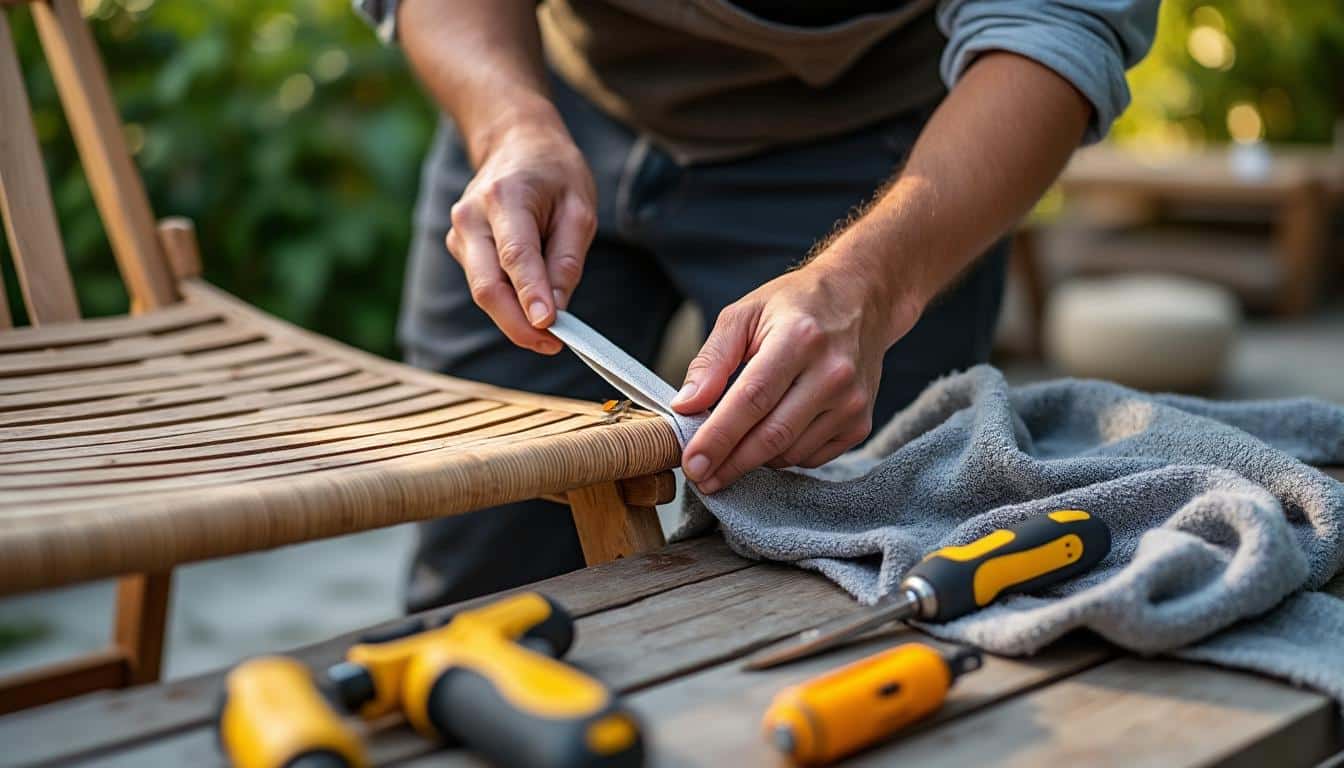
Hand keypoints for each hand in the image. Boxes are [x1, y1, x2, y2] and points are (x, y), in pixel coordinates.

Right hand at [447, 117, 596, 353]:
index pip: (515, 256)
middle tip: (552, 345)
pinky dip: (509, 302)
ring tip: (551, 332)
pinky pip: (484, 284)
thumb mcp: (579, 207)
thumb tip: (557, 308)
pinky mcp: (460, 247)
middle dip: (518, 324)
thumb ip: (567, 259)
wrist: (515, 142)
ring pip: (483, 290)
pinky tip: (533, 305)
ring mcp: (460, 233)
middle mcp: (471, 216)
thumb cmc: (553, 172)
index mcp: (504, 197)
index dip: (531, 295)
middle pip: (487, 285)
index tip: (549, 327)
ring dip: (514, 318)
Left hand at [671, 260, 919, 492]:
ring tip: (732, 449)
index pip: (751, 400)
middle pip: (772, 435)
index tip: (692, 463)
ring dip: (754, 460)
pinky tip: (770, 438)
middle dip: (730, 463)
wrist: (861, 300)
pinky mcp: (861, 422)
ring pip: (790, 453)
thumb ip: (711, 361)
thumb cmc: (794, 306)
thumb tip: (685, 407)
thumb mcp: (744, 315)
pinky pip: (811, 458)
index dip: (718, 437)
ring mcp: (851, 401)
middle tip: (701, 477)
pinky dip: (783, 457)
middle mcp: (832, 373)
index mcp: (799, 338)